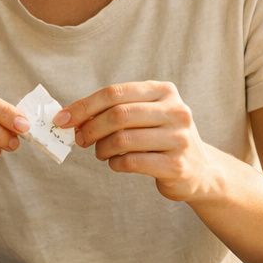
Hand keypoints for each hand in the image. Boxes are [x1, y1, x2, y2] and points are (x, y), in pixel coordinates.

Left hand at [57, 80, 218, 201]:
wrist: (200, 170)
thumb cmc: (161, 139)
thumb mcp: (146, 115)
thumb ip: (114, 111)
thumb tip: (69, 116)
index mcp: (165, 91)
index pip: (115, 93)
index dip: (84, 106)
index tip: (62, 119)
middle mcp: (176, 111)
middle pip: (118, 115)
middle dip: (90, 128)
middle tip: (79, 139)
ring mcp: (179, 138)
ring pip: (123, 139)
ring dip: (102, 148)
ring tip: (101, 153)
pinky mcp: (177, 165)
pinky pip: (131, 162)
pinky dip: (115, 164)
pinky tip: (116, 163)